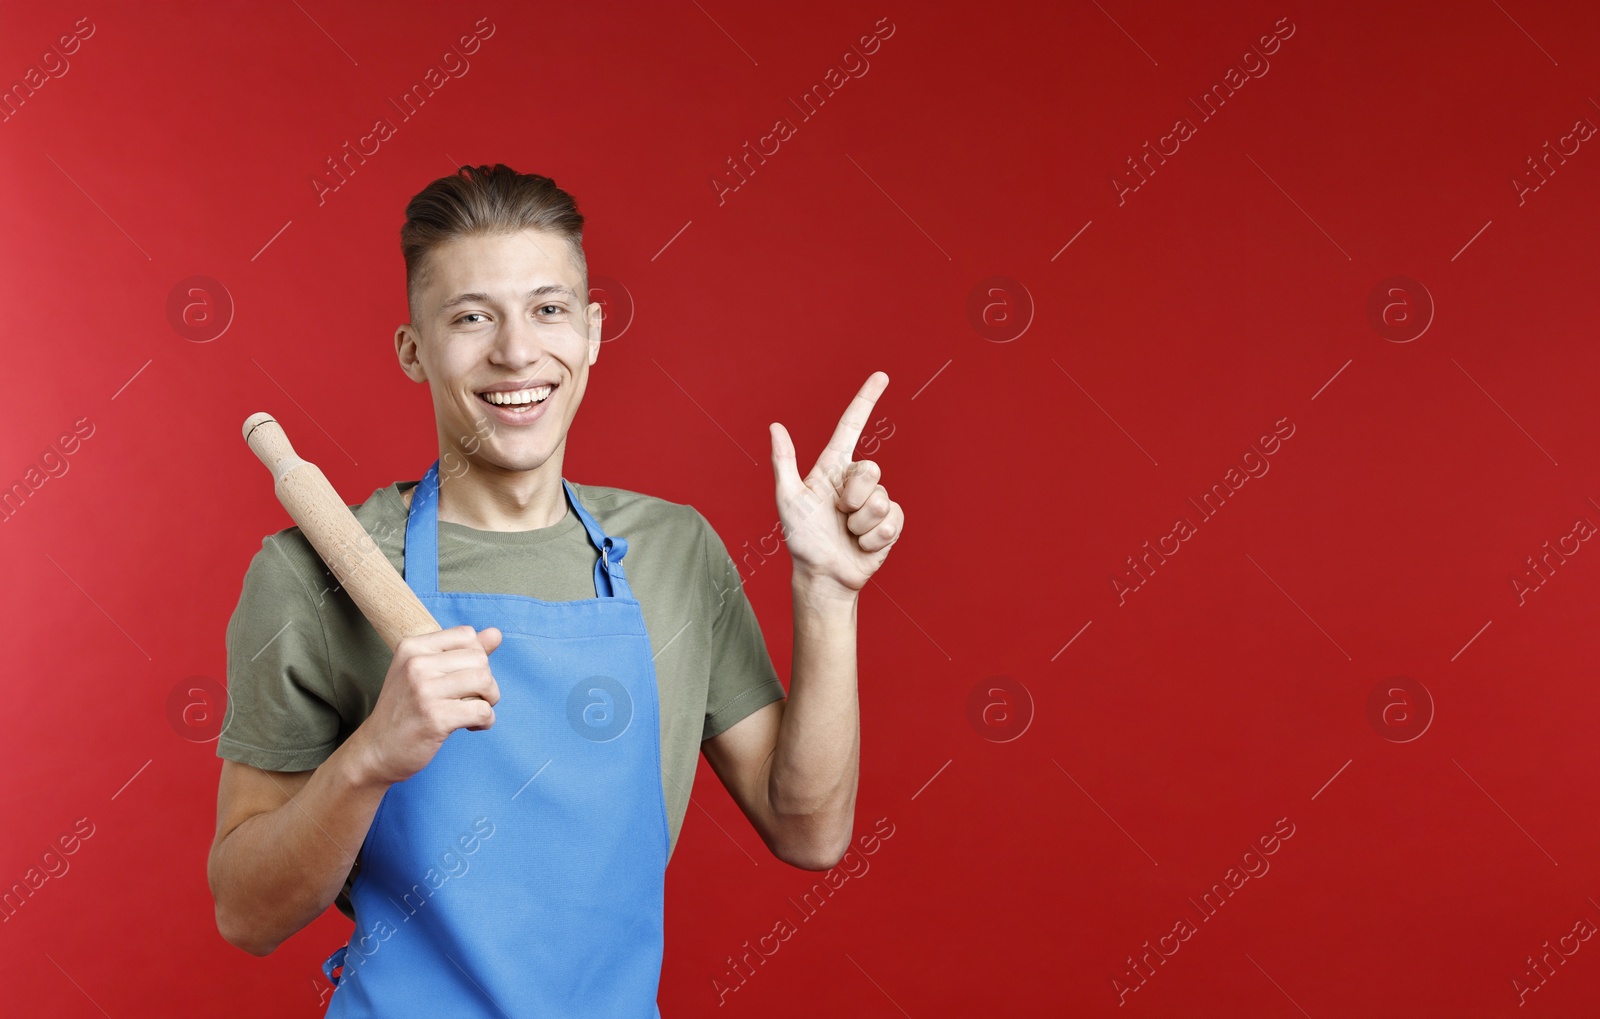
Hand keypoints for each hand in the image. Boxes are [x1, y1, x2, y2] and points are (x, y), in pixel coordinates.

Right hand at [351, 625, 502, 786]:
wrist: (377, 749)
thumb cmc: (406, 709)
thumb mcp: (425, 672)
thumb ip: (462, 652)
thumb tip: (496, 634)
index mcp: (412, 647)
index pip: (467, 636)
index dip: (476, 658)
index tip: (465, 678)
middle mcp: (416, 664)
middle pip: (480, 659)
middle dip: (486, 681)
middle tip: (472, 699)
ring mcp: (424, 690)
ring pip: (485, 681)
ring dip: (489, 700)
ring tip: (474, 712)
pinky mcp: (435, 718)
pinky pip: (483, 710)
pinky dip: (486, 720)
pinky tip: (471, 726)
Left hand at [769, 371, 904, 597]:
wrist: (823, 575)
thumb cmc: (802, 539)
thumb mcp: (787, 499)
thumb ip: (783, 462)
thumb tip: (775, 426)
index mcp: (833, 469)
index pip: (851, 427)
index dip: (866, 400)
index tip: (881, 376)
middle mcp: (856, 481)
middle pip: (870, 469)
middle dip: (853, 497)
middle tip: (838, 515)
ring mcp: (875, 502)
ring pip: (880, 499)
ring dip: (861, 524)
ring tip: (848, 533)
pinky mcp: (890, 523)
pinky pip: (892, 520)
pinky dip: (874, 537)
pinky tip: (862, 545)